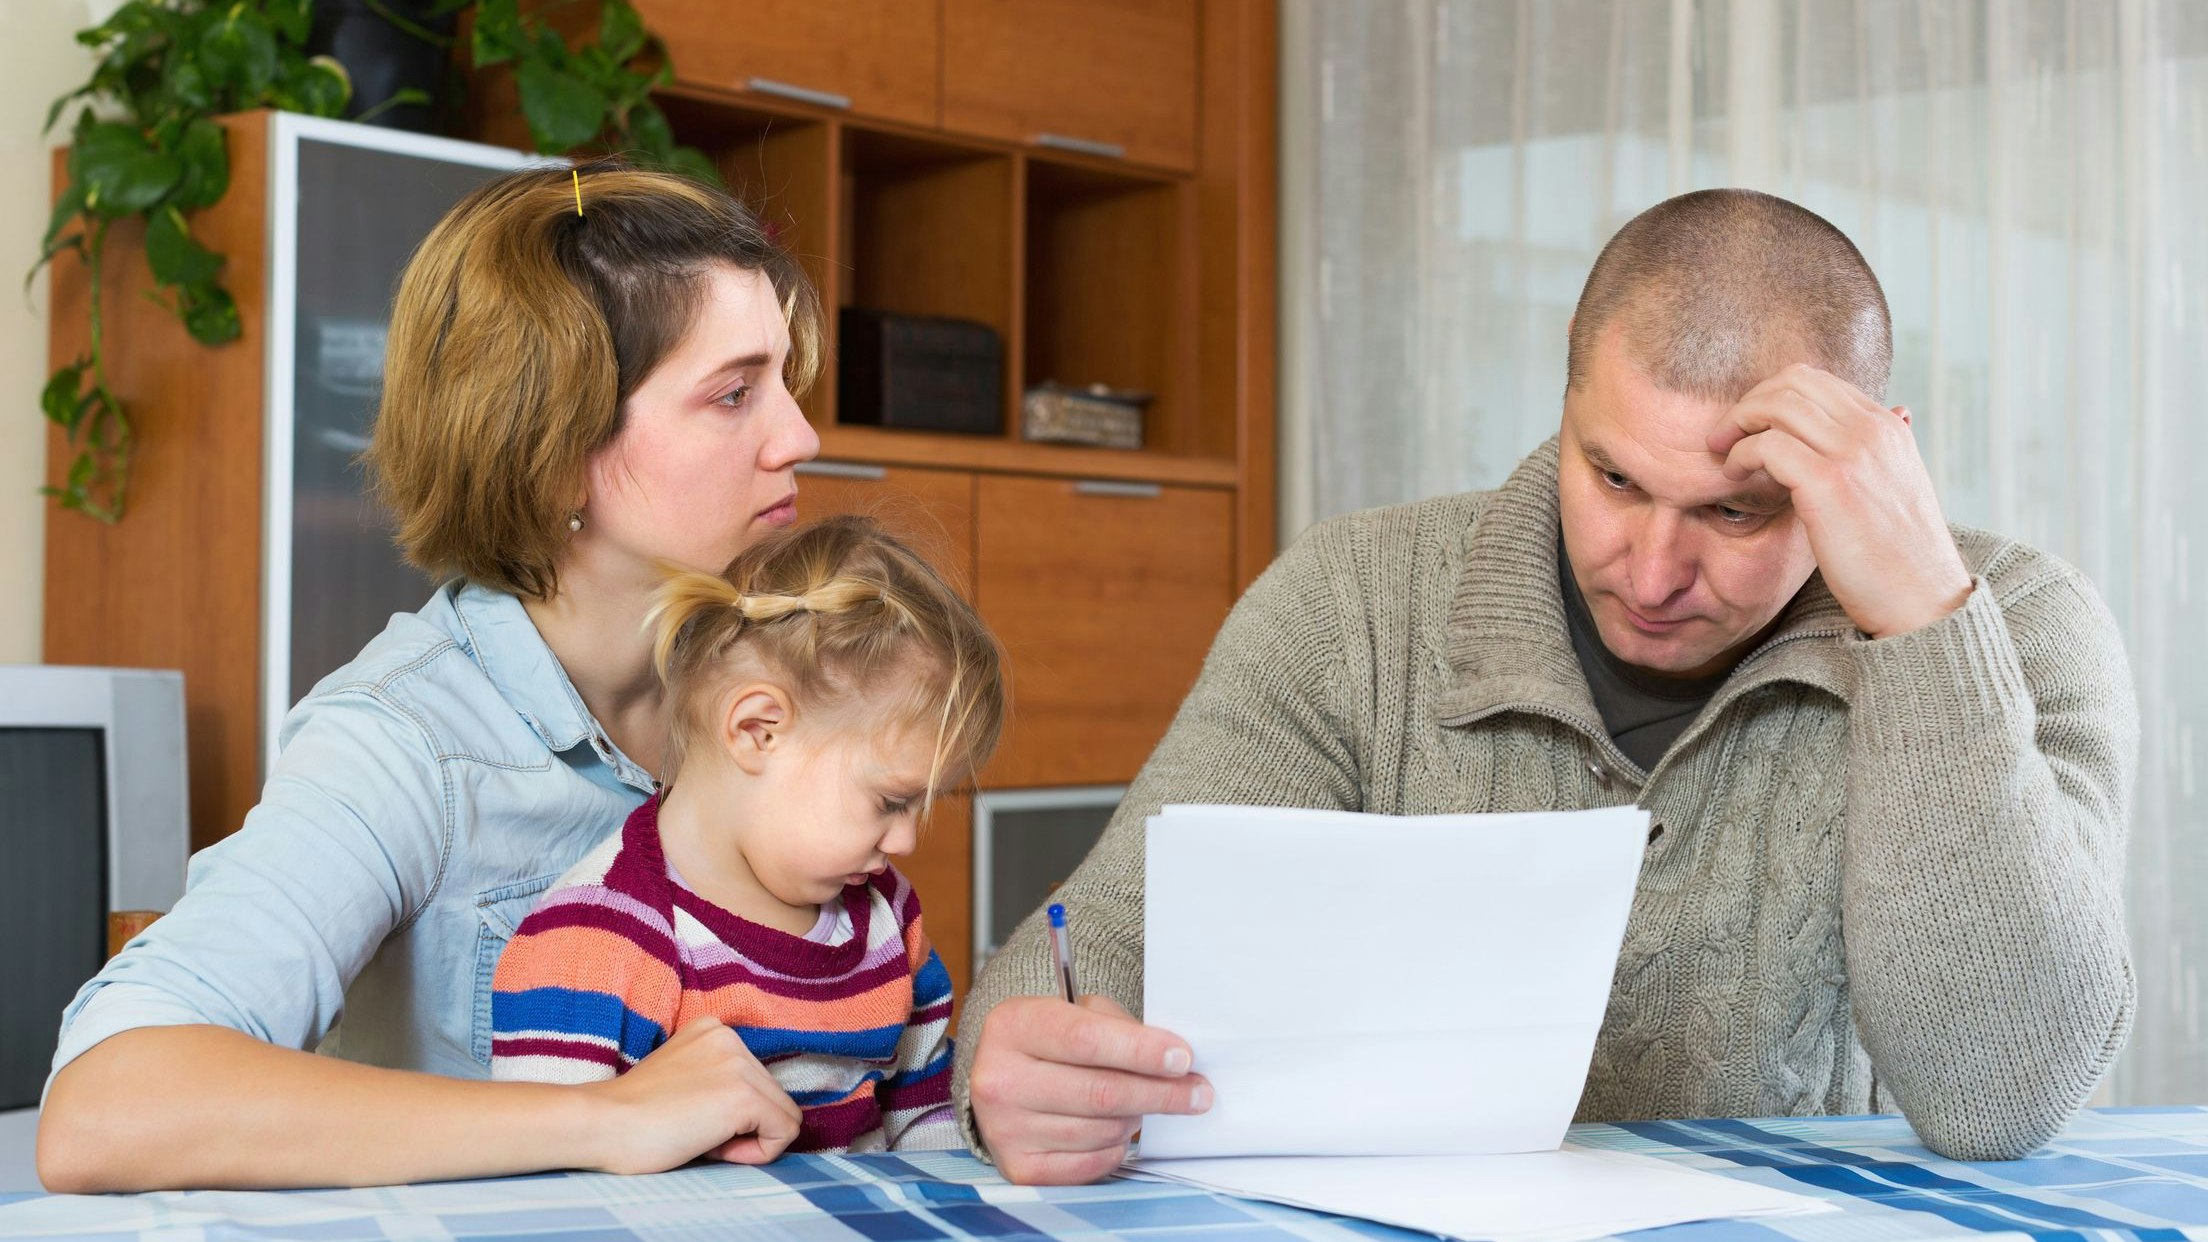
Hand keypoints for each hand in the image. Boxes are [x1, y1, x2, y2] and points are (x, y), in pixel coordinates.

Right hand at [583, 1016, 803, 1172]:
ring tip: (699, 1135)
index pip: (756, 1081)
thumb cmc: (633, 1115)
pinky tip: (713, 1146)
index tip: (691, 1117)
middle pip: (773, 1097)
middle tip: (694, 1131)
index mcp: (714, 1029)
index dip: (731, 1113)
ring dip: (746, 1139)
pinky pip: (783, 1133)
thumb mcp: (685, 1077)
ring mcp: (739, 1064)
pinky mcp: (744, 1096)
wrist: (602, 1124)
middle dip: (742, 1125)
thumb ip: (719, 1080)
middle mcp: (731, 1037)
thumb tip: (761, 1112)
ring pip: (783, 1116)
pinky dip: (755, 1153)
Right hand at [969, 994, 1212, 1184]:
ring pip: (1101, 1130)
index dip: (1140, 1051)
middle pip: (1100, 1092)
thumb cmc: (1049, 1041)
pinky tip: (1117, 1128)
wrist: (1000, 1078)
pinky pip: (1092, 1162)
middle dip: (1159, 1093)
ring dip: (1136, 1118)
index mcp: (1012, 1027)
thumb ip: (1120, 1028)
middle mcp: (999, 1080)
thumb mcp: (1076, 1012)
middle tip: (1197, 1091)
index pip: (1085, 1041)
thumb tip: (1174, 1061)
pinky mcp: (1020, 1168)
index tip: (1182, 1058)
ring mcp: (1005, 1129)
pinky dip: (1116, 1147)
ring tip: (1143, 1102)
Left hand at [1707, 364, 1972, 638]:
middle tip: (1724, 435)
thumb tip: (1898, 411)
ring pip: (1776, 405)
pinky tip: (1734, 476)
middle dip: (1749, 403)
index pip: (1815, 380)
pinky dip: (1740, 455)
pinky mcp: (1829, 483)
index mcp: (1887, 426)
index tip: (1749, 426)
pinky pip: (1767, 445)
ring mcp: (1853, 453)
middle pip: (1792, 382)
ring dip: (1737, 425)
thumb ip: (1883, 450)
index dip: (1770, 396)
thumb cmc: (1900, 554)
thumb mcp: (1900, 486)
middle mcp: (1873, 430)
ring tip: (1723, 455)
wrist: (1922, 600)